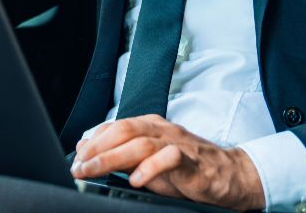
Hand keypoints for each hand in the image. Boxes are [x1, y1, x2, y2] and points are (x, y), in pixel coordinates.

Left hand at [71, 115, 264, 210]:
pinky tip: (136, 179)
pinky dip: (150, 168)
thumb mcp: (150, 161)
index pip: (116, 126)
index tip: (76, 157)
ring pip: (140, 143)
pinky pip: (169, 158)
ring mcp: (177, 142)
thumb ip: (123, 155)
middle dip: (97, 148)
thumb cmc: (187, 168)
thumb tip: (88, 153)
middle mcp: (162, 130)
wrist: (228, 175)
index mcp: (151, 126)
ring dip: (112, 158)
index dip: (93, 140)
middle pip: (123, 131)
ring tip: (94, 171)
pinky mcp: (191, 160)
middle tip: (79, 166)